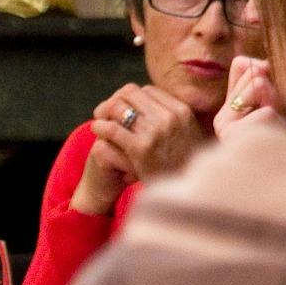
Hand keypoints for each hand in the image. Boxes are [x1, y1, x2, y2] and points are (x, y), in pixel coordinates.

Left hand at [72, 83, 198, 213]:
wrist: (188, 194)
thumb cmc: (183, 163)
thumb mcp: (188, 133)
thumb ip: (172, 115)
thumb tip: (148, 96)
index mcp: (182, 111)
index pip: (147, 90)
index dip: (130, 97)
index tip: (122, 107)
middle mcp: (171, 117)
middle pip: (130, 94)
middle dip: (114, 101)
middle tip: (103, 112)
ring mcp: (156, 132)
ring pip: (119, 108)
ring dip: (104, 112)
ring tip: (99, 122)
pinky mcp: (141, 149)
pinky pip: (113, 129)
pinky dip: (101, 127)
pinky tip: (97, 131)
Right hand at [213, 55, 285, 141]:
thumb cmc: (281, 139)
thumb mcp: (270, 108)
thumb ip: (259, 84)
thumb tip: (256, 63)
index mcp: (226, 110)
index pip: (242, 65)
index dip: (262, 70)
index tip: (269, 89)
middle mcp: (222, 121)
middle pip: (253, 76)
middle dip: (273, 89)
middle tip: (276, 111)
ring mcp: (228, 129)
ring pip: (260, 89)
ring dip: (276, 103)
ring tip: (277, 123)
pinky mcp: (238, 136)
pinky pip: (267, 111)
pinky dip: (278, 119)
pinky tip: (276, 136)